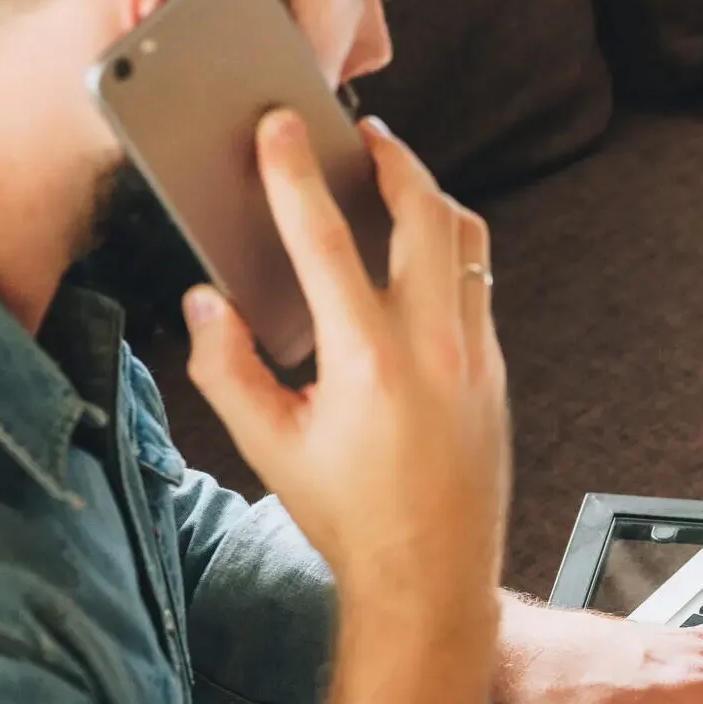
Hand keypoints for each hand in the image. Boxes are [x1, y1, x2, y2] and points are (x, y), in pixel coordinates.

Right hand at [182, 112, 507, 611]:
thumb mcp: (266, 446)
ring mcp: (475, 357)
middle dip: (393, 160)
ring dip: (431, 198)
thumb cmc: (348, 516)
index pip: (324, 240)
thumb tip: (206, 301)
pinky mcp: (496, 372)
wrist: (432, 576)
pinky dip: (450, 251)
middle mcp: (432, 349)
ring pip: (467, 242)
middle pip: (424, 214)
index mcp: (367, 362)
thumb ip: (225, 367)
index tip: (280, 127)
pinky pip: (478, 285)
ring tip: (397, 176)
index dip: (295, 174)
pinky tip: (420, 251)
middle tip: (362, 134)